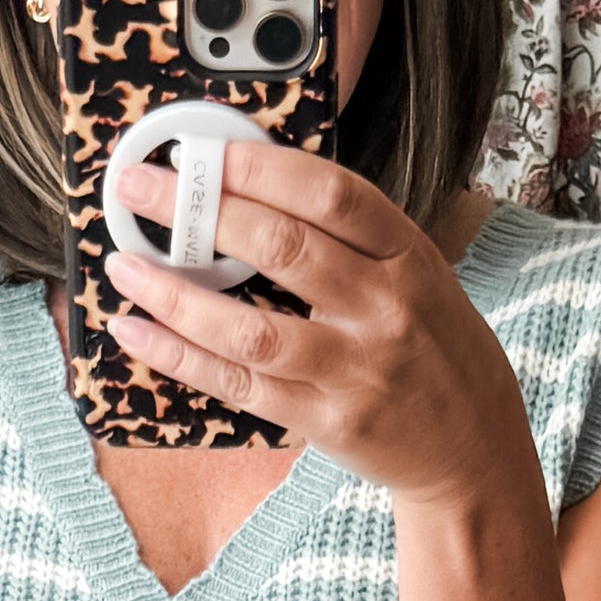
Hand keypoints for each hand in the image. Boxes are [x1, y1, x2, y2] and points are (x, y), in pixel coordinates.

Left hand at [103, 142, 537, 516]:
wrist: (475, 449)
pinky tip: (138, 332)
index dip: (258, 167)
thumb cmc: (434, 350)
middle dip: (199, 212)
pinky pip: (240, 384)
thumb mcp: (418, 276)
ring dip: (175, 293)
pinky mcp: (327, 421)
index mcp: (408, 256)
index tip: (203, 150)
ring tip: (125, 265)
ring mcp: (356, 369)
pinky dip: (180, 356)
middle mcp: (385, 308)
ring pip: (250, 325)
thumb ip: (351, 238)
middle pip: (282, 247)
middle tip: (139, 188)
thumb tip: (252, 189)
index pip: (330, 194)